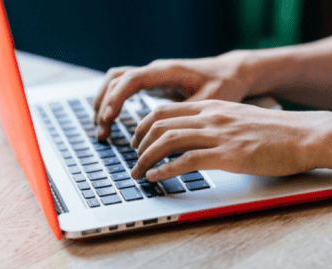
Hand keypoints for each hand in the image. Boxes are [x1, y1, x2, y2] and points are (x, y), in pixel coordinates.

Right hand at [93, 50, 256, 139]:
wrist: (230, 72)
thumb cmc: (224, 84)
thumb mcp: (211, 101)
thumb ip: (189, 114)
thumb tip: (170, 136)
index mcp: (167, 71)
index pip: (131, 79)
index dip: (117, 98)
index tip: (108, 118)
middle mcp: (155, 70)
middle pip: (116, 79)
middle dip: (104, 104)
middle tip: (102, 132)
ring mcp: (151, 76)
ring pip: (116, 83)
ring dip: (104, 104)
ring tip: (101, 131)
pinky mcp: (152, 84)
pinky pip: (123, 89)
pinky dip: (113, 103)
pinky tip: (110, 122)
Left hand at [129, 100, 331, 181]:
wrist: (305, 134)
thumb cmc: (277, 131)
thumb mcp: (240, 119)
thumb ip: (217, 124)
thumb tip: (198, 138)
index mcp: (212, 107)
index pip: (164, 111)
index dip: (143, 126)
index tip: (137, 141)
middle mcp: (211, 116)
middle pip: (159, 123)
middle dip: (139, 143)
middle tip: (133, 159)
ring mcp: (219, 134)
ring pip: (168, 140)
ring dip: (146, 158)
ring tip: (138, 172)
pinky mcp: (229, 155)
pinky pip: (187, 160)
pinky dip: (166, 169)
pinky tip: (157, 177)